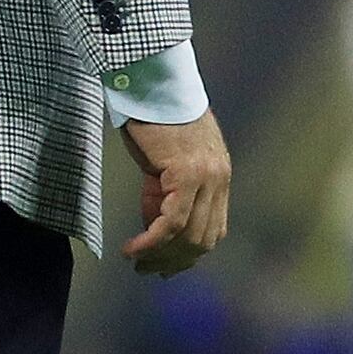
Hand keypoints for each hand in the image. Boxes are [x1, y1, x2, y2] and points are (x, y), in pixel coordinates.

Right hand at [118, 108, 231, 274]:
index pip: (213, 231)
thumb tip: (159, 234)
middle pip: (204, 240)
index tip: (163, 267)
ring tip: (136, 261)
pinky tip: (132, 248)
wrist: (151, 84)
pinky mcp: (187, 174)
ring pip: (189, 235)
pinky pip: (172, 222)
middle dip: (173, 261)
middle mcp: (220, 179)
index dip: (188, 255)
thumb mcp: (165, 165)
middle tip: (144, 269)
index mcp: (219, 176)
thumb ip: (167, 197)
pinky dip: (151, 242)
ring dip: (160, 255)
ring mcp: (207, 176)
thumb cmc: (153, 120)